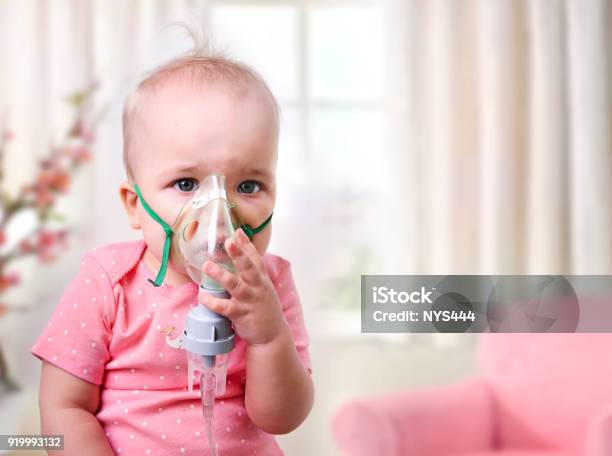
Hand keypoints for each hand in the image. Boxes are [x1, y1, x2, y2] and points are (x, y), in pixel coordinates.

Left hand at [198, 228, 285, 346]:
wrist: (272, 334)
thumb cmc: (263, 308)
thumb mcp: (262, 287)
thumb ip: (252, 274)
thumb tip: (240, 257)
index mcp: (261, 279)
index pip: (255, 258)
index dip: (246, 245)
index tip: (237, 231)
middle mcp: (258, 287)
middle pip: (249, 268)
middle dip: (239, 254)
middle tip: (229, 242)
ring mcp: (250, 301)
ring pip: (236, 286)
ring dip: (221, 275)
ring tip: (208, 266)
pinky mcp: (242, 315)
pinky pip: (225, 307)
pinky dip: (213, 302)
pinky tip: (202, 296)